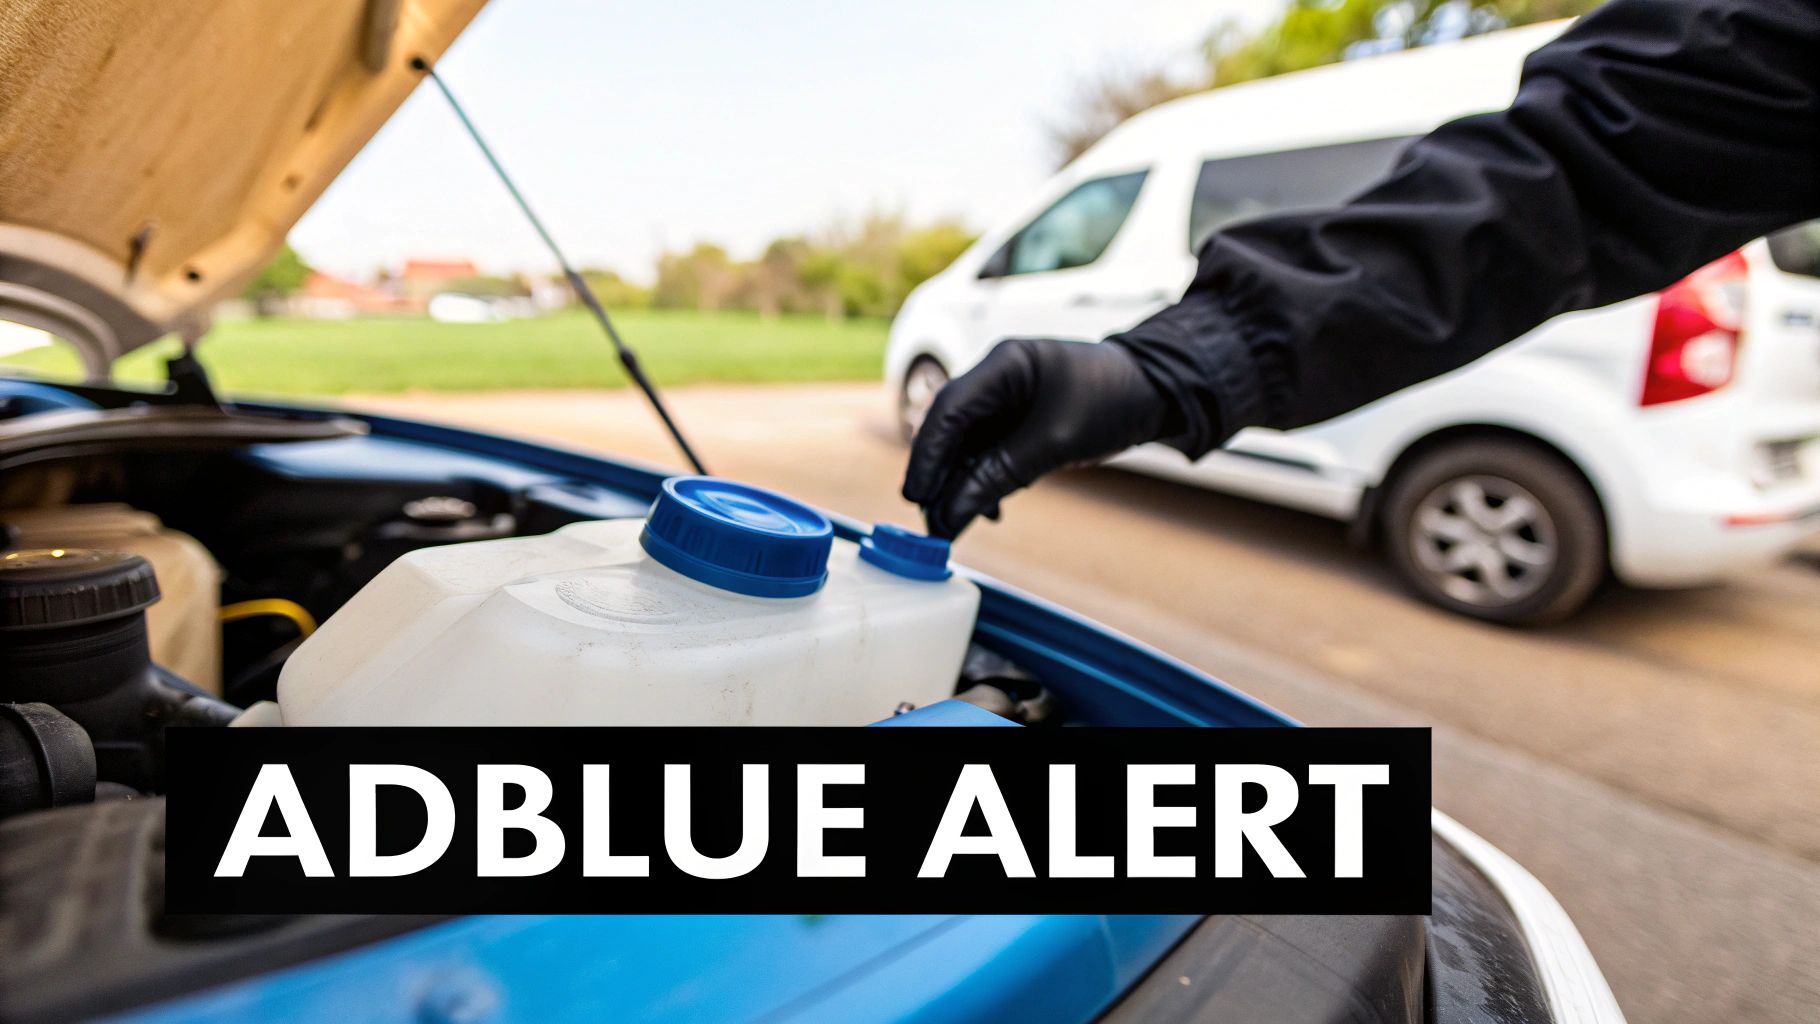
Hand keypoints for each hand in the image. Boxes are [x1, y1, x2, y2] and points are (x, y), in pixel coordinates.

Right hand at [902, 338, 1168, 537]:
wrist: (1156, 393)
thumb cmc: (1112, 400)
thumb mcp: (1056, 441)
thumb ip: (1001, 474)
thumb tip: (952, 513)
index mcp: (1003, 366)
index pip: (947, 410)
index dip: (927, 456)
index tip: (917, 498)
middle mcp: (995, 380)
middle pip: (948, 430)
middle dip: (938, 477)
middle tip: (932, 523)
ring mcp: (1004, 401)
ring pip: (964, 447)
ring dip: (958, 485)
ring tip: (954, 526)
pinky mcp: (1016, 423)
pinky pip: (986, 454)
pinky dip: (982, 482)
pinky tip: (989, 511)